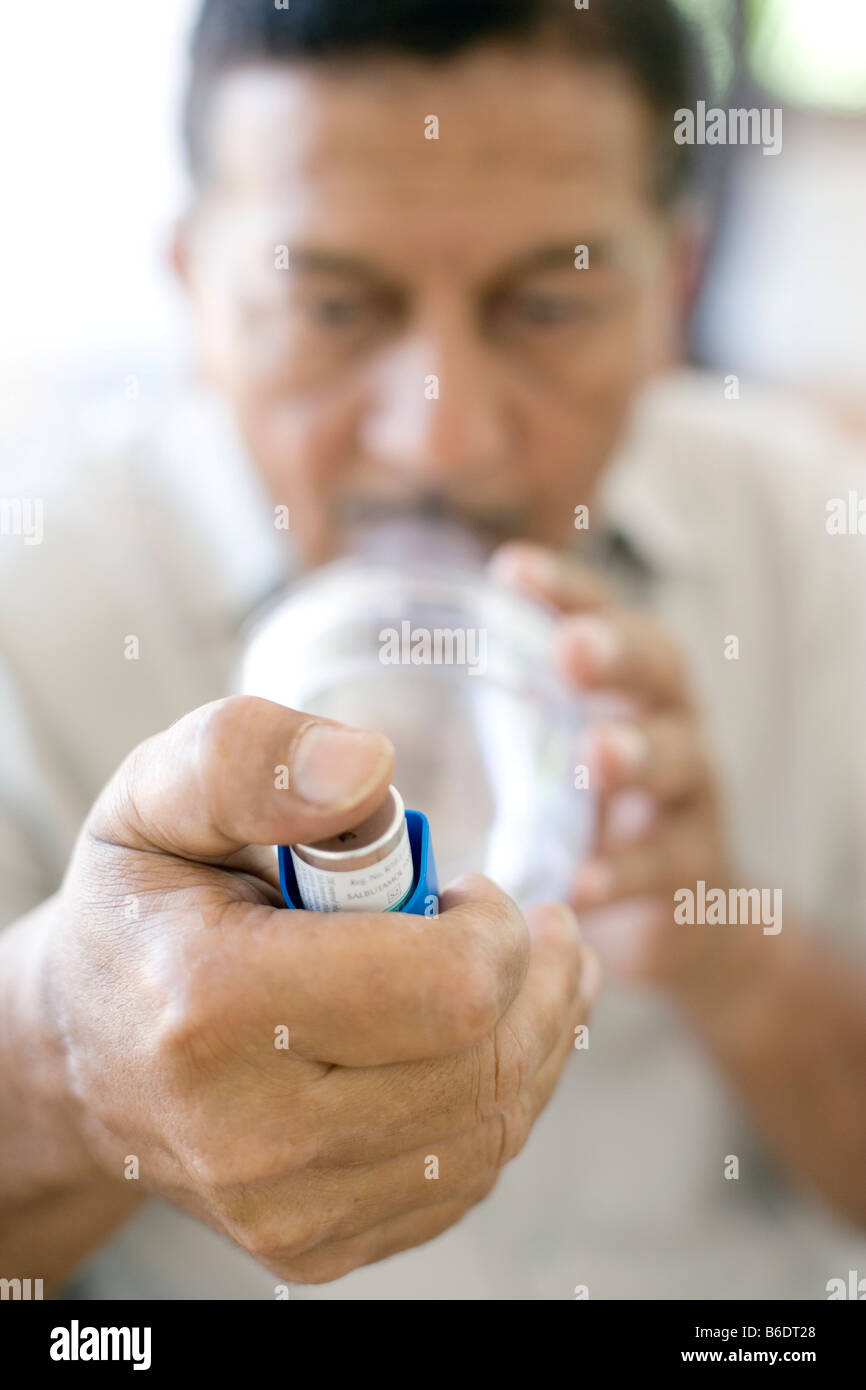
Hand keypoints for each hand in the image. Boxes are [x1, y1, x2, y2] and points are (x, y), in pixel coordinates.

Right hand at [50, 696, 597, 1283]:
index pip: (449, 989)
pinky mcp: (314, 1247)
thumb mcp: (160, 798)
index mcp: (210, 1007)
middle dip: (538, 982)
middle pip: (485, 1067)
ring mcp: (282, 1211)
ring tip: (535, 973)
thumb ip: (251, 759)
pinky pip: (465, 1179)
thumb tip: (368, 768)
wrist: (83, 1050)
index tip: (470, 889)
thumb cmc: (139, 909)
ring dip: (539, 1040)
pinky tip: (488, 1042)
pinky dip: (502, 1101)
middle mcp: (246, 1135)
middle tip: (534, 926)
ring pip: (492, 1132)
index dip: (498, 929)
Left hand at [491, 543, 730, 985]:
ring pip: (678, 761)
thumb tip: (343, 711)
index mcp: (614, 681)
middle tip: (571, 650)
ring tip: (599, 757)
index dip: (563, 588)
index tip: (510, 568)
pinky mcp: (694, 867)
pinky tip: (585, 882)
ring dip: (638, 754)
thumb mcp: (526, 759)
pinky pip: (667, 863)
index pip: (596, 613)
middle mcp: (662, 719)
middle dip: (616, 652)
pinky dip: (627, 871)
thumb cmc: (568, 817)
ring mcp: (687, 793)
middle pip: (656, 667)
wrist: (655, 919)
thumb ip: (468, 723)